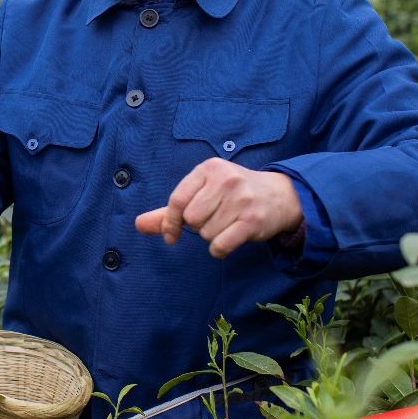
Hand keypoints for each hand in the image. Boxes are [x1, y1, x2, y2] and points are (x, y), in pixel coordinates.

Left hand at [134, 158, 302, 257]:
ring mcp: (241, 199)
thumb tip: (138, 224)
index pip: (177, 201)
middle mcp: (226, 180)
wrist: (279, 196)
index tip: (171, 235)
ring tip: (227, 223)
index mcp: (209, 169)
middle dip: (198, 226)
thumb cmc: (232, 194)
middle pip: (191, 219)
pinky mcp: (252, 220)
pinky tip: (229, 240)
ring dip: (212, 236)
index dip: (170, 222)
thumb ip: (169, 211)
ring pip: (206, 233)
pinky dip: (219, 250)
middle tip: (214, 219)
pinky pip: (220, 246)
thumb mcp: (202, 192)